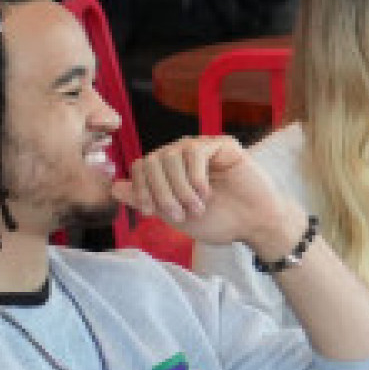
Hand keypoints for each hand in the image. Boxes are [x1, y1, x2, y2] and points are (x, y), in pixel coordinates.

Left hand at [116, 137, 310, 254]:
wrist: (254, 225)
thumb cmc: (219, 221)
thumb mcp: (174, 217)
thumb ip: (147, 200)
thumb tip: (114, 187)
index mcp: (169, 171)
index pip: (141, 167)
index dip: (140, 189)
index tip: (149, 212)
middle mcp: (182, 155)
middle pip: (151, 161)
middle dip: (161, 193)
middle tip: (180, 215)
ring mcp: (201, 148)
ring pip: (170, 156)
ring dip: (180, 188)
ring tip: (197, 206)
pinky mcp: (221, 144)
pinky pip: (195, 151)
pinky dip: (196, 177)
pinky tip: (206, 193)